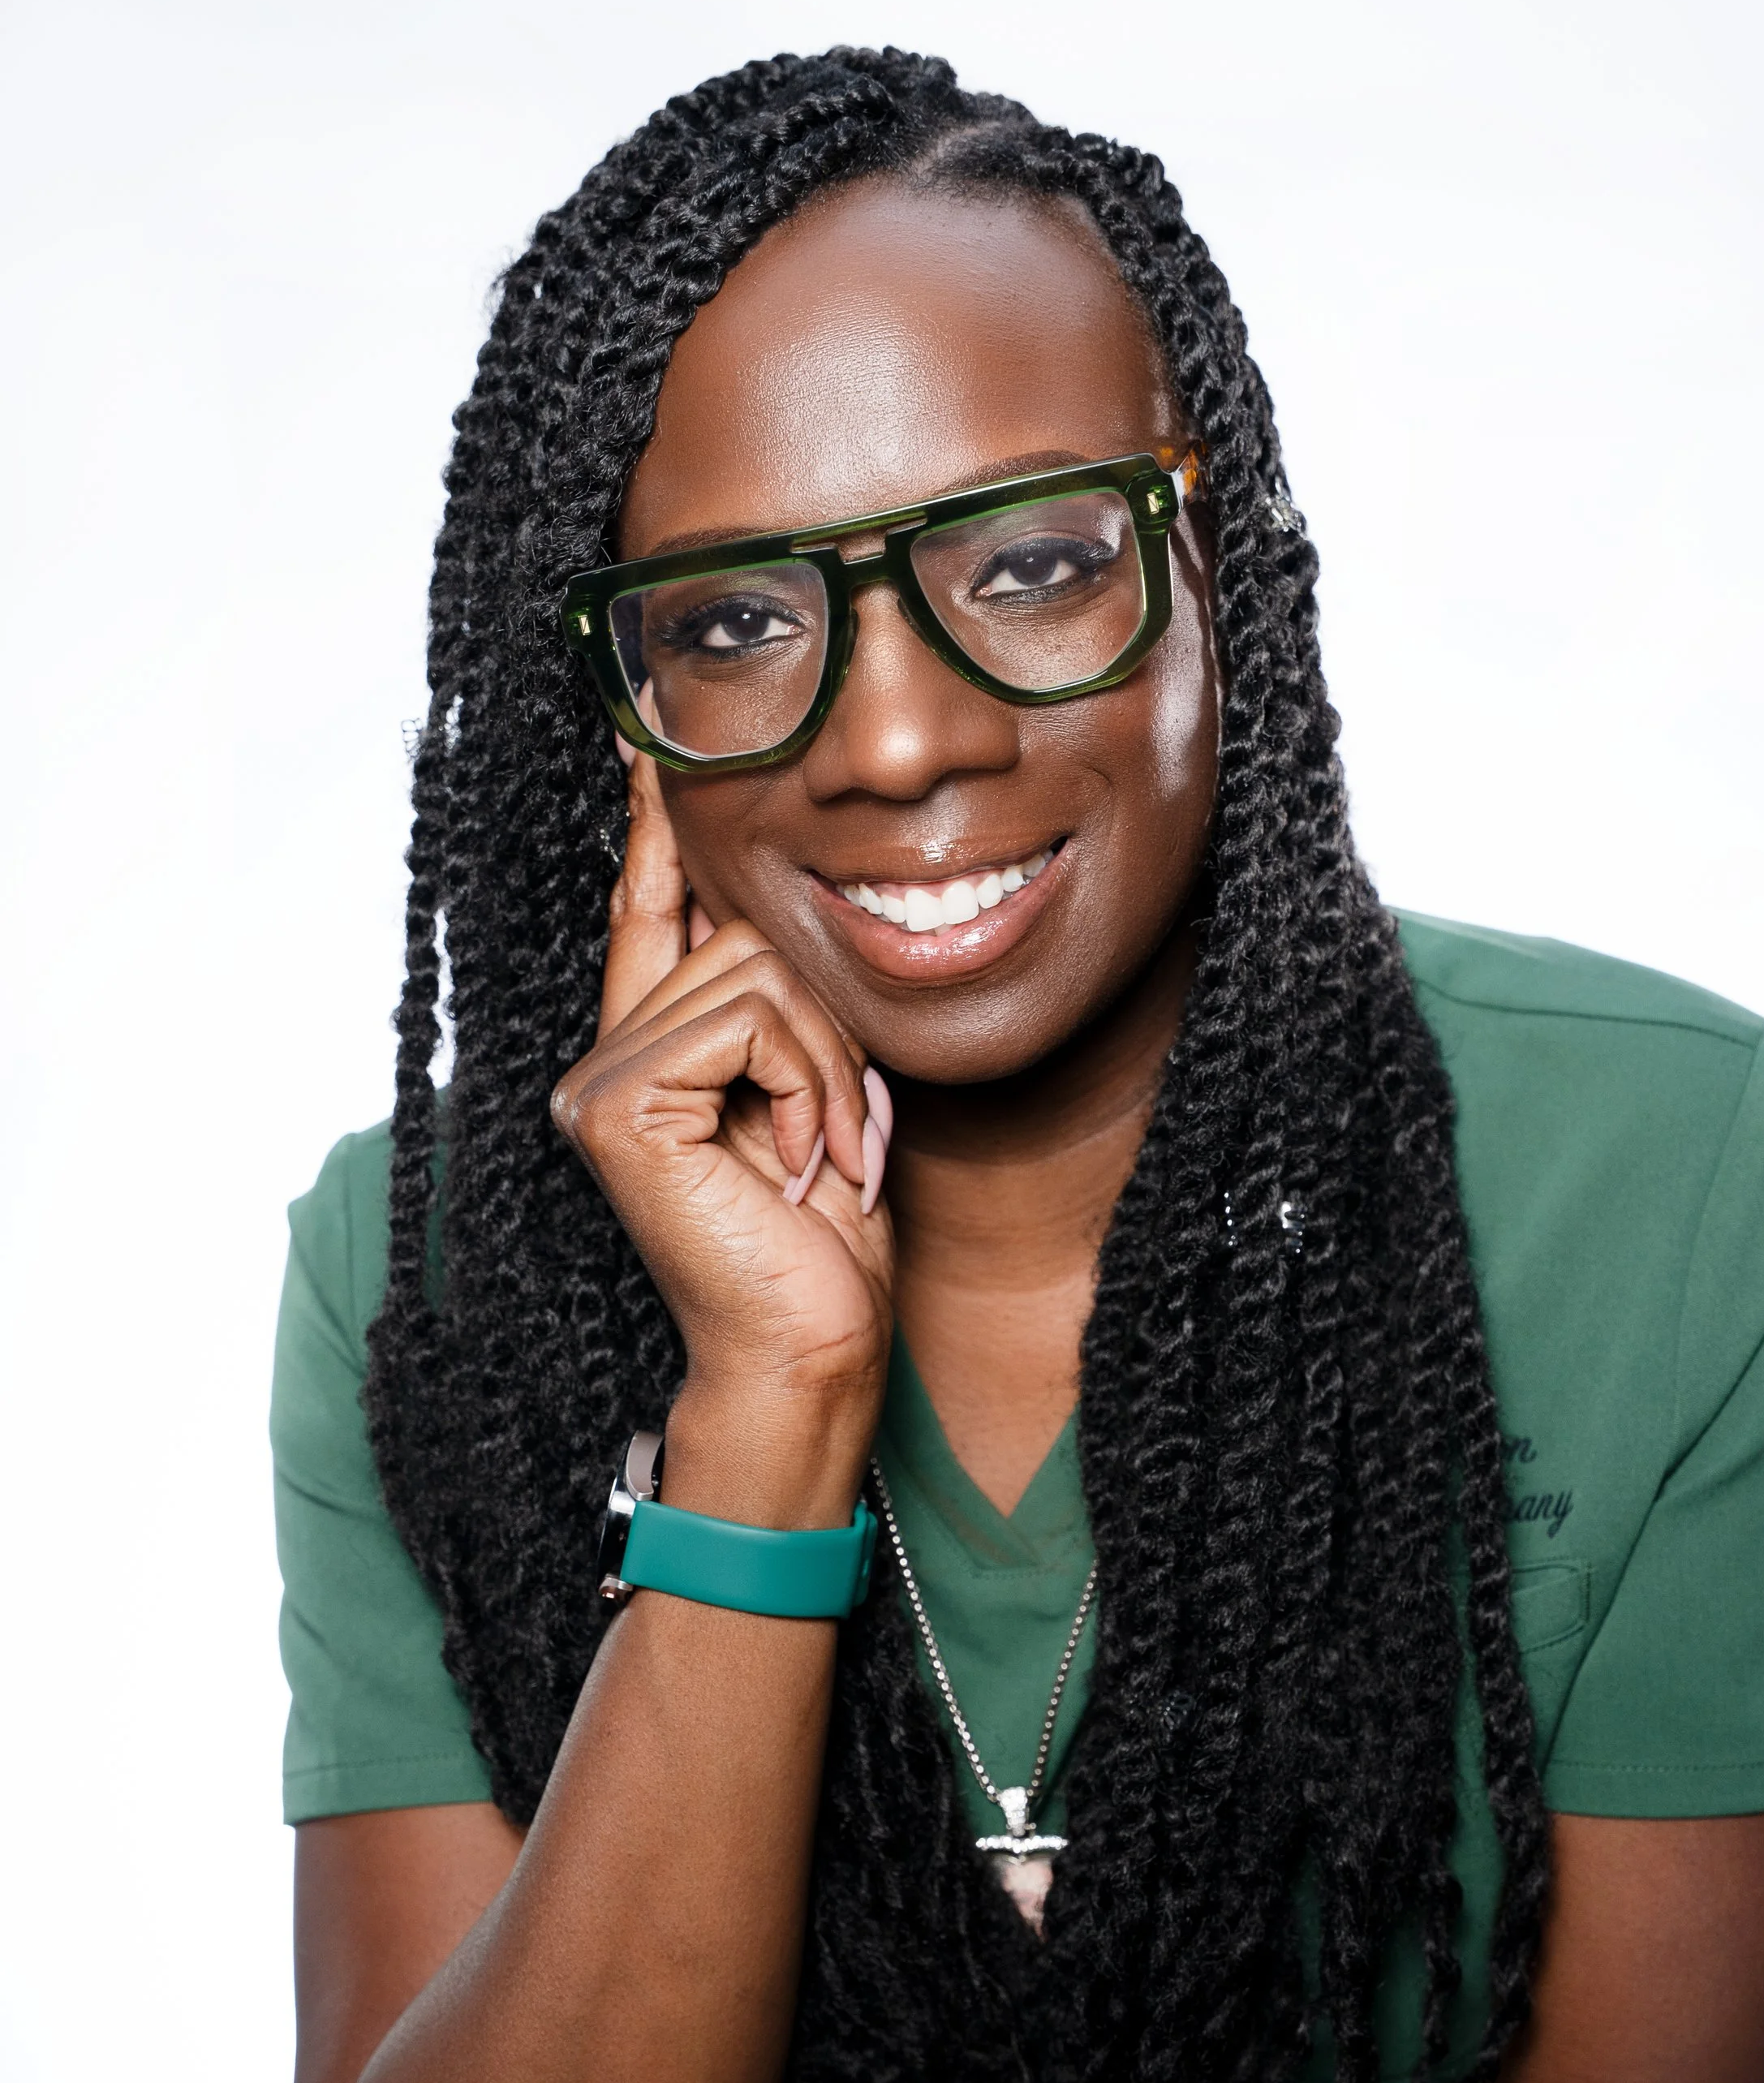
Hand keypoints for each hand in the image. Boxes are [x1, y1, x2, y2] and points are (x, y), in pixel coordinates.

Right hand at [551, 753, 894, 1435]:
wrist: (814, 1348)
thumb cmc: (826, 1242)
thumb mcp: (818, 1092)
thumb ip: (781, 1005)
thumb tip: (779, 891)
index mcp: (642, 1053)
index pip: (651, 908)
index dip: (655, 822)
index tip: (653, 734)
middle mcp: (600, 1060)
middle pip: (739, 929)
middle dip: (825, 1020)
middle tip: (846, 1125)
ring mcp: (598, 1083)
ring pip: (756, 967)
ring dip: (829, 1061)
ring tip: (827, 1152)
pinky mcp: (621, 1106)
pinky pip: (752, 1020)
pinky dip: (809, 1084)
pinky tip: (803, 1161)